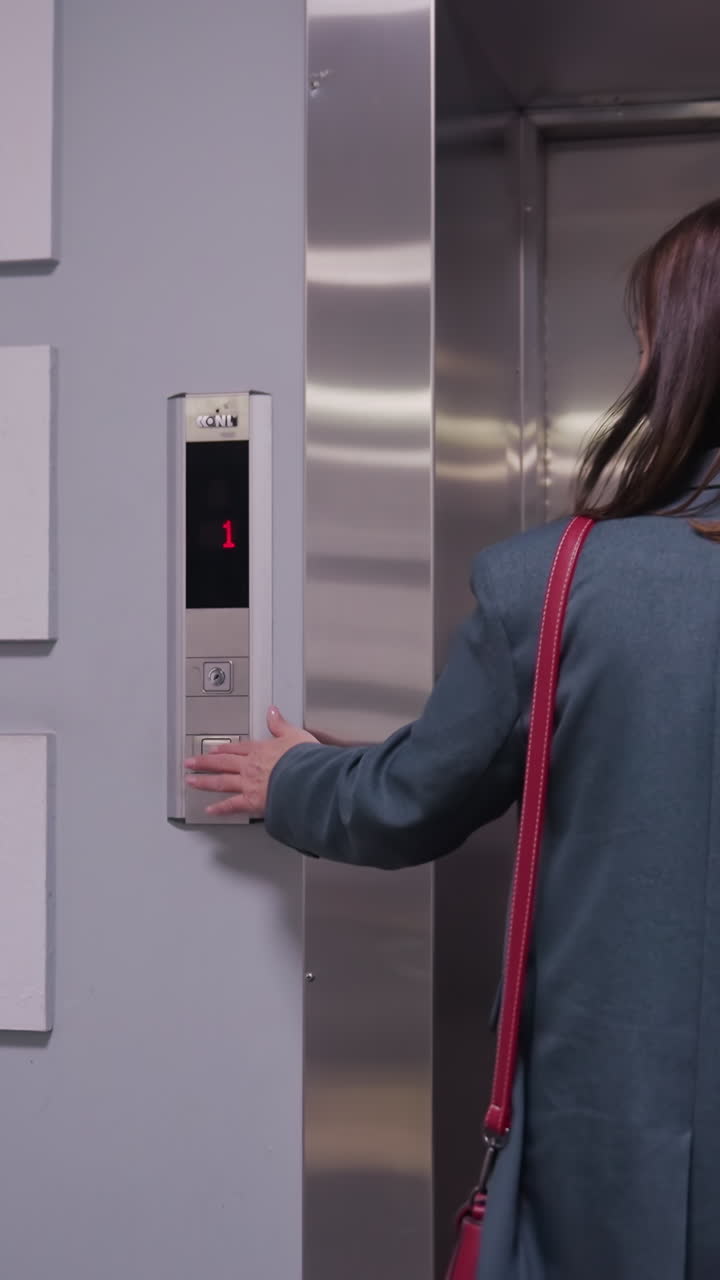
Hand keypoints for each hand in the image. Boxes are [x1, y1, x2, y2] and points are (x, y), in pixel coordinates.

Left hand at [185, 706, 317, 817]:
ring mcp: (248, 784)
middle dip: (204, 763)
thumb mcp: (295, 735)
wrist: (307, 778)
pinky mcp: (252, 801)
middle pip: (222, 762)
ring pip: (221, 781)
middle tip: (189, 763)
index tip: (213, 750)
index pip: (237, 748)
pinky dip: (220, 808)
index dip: (224, 749)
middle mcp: (250, 766)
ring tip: (190, 781)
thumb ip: (280, 724)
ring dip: (204, 781)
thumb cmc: (304, 759)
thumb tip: (272, 711)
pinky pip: (232, 805)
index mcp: (260, 750)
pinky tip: (210, 809)